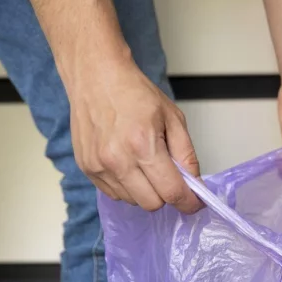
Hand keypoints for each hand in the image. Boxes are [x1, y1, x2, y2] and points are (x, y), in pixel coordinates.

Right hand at [69, 61, 202, 212]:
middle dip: (165, 194)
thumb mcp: (172, 117)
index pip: (171, 191)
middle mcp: (118, 160)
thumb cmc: (134, 93)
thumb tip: (195, 184)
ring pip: (132, 202)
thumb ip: (186, 154)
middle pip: (152, 204)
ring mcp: (99, 167)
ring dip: (144, 190)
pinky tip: (126, 164)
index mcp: (143, 144)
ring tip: (142, 163)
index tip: (194, 203)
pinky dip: (126, 187)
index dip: (188, 202)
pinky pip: (113, 194)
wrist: (96, 77)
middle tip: (168, 176)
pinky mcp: (87, 168)